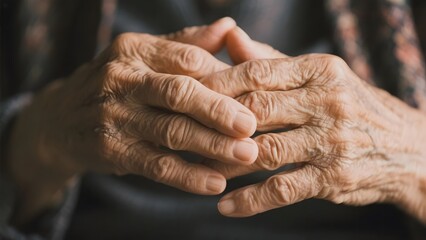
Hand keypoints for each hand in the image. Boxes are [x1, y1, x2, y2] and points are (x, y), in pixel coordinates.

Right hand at [6, 18, 257, 222]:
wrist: (60, 119)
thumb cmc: (117, 83)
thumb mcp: (143, 55)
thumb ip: (186, 43)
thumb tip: (229, 26)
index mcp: (136, 49)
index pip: (188, 59)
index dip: (224, 76)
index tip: (253, 93)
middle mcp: (122, 79)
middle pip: (179, 93)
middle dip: (220, 111)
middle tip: (253, 126)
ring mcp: (114, 116)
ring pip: (171, 131)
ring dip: (212, 145)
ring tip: (246, 156)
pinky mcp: (111, 150)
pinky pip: (155, 165)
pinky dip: (187, 176)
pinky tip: (214, 183)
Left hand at [202, 28, 425, 222]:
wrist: (408, 147)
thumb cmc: (351, 107)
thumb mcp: (318, 77)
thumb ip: (272, 60)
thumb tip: (230, 37)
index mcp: (320, 70)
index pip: (257, 73)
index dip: (218, 85)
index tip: (189, 95)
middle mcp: (328, 102)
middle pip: (257, 110)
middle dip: (215, 123)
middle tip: (183, 132)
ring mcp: (332, 141)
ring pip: (264, 152)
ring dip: (225, 163)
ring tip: (197, 169)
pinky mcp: (335, 178)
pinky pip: (282, 190)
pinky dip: (251, 200)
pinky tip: (226, 206)